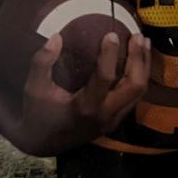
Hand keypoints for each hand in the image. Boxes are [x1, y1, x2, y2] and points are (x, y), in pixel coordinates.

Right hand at [14, 30, 150, 155]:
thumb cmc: (37, 113)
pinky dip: (139, 76)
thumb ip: (42, 61)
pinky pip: (135, 97)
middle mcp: (105, 115)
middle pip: (135, 86)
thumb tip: (57, 36)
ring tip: (144, 42)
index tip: (112, 34)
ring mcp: (113, 120)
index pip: (105, 77)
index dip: (110, 54)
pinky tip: (138, 60)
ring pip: (139, 92)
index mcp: (85, 107)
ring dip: (143, 66)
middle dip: (138, 59)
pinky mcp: (115, 120)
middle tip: (137, 35)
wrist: (42, 143)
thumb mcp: (34, 87)